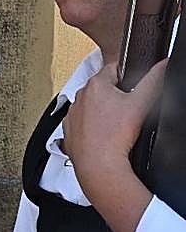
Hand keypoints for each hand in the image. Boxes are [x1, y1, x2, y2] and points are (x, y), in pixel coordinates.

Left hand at [62, 60, 165, 231]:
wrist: (99, 166)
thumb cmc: (115, 137)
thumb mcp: (140, 104)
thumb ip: (153, 80)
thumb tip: (162, 65)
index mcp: (95, 85)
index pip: (114, 69)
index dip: (128, 77)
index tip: (134, 88)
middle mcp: (79, 97)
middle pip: (103, 89)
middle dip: (116, 96)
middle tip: (128, 111)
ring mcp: (72, 115)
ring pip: (91, 107)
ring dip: (102, 112)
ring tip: (115, 126)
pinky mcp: (69, 132)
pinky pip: (83, 124)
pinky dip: (92, 128)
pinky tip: (104, 136)